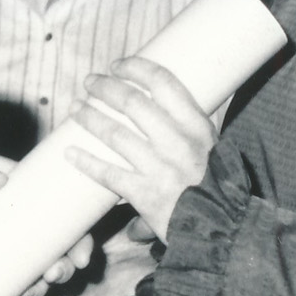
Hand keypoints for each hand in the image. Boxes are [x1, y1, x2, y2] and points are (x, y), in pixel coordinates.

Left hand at [66, 57, 216, 237]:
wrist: (225, 229)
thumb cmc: (218, 186)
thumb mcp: (212, 148)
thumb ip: (186, 127)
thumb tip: (154, 99)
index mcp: (197, 126)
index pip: (164, 83)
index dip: (136, 68)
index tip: (117, 65)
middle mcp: (179, 143)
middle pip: (133, 103)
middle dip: (105, 88)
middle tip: (89, 83)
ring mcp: (162, 169)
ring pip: (116, 134)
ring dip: (90, 118)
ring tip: (75, 109)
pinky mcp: (147, 195)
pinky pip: (109, 173)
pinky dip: (86, 161)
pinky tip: (70, 152)